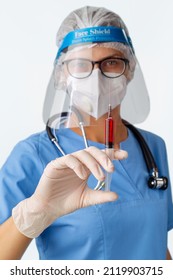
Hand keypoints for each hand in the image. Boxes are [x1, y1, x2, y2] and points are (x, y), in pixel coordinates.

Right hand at [12, 147, 127, 237]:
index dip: (112, 154)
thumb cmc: (67, 202)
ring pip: (82, 153)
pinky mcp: (56, 165)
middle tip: (112, 169)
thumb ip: (101, 196)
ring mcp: (67, 162)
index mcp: (86, 168)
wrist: (49, 209)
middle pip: (93, 151)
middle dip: (104, 157)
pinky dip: (77, 165)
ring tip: (100, 177)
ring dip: (93, 163)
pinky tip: (82, 175)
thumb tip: (116, 195)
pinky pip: (68, 159)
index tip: (125, 155)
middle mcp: (78, 163)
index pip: (100, 156)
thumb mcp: (87, 199)